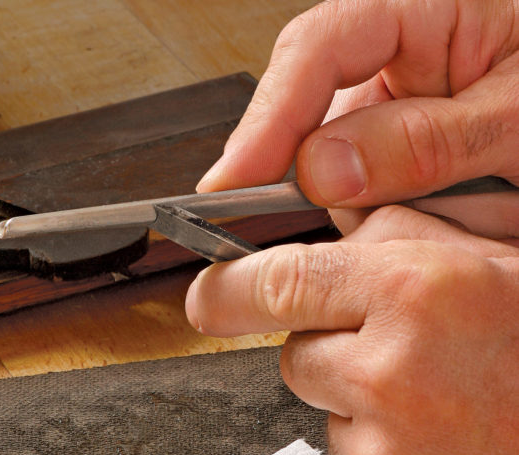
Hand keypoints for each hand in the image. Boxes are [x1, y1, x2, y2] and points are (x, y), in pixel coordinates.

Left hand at [185, 206, 518, 454]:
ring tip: (434, 394)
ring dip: (353, 392)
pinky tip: (436, 436)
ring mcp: (389, 442)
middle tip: (386, 348)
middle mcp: (399, 366)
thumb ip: (408, 231)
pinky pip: (346, 451)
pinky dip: (374, 441)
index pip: (280, 279)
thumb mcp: (498, 261)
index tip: (208, 296)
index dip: (231, 288)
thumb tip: (335, 218)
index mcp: (426, 289)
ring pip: (320, 397)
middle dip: (324, 339)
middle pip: (296, 341)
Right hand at [196, 0, 518, 239]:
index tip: (233, 181)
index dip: (267, 117)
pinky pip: (357, 182)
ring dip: (345, 200)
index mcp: (427, 6)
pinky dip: (369, 214)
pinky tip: (402, 226)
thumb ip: (427, 139)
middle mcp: (396, 51)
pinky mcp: (396, 142)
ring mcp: (391, 99)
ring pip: (326, 155)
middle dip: (293, 168)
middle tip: (274, 223)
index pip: (320, 48)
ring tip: (405, 223)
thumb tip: (323, 170)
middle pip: (305, 106)